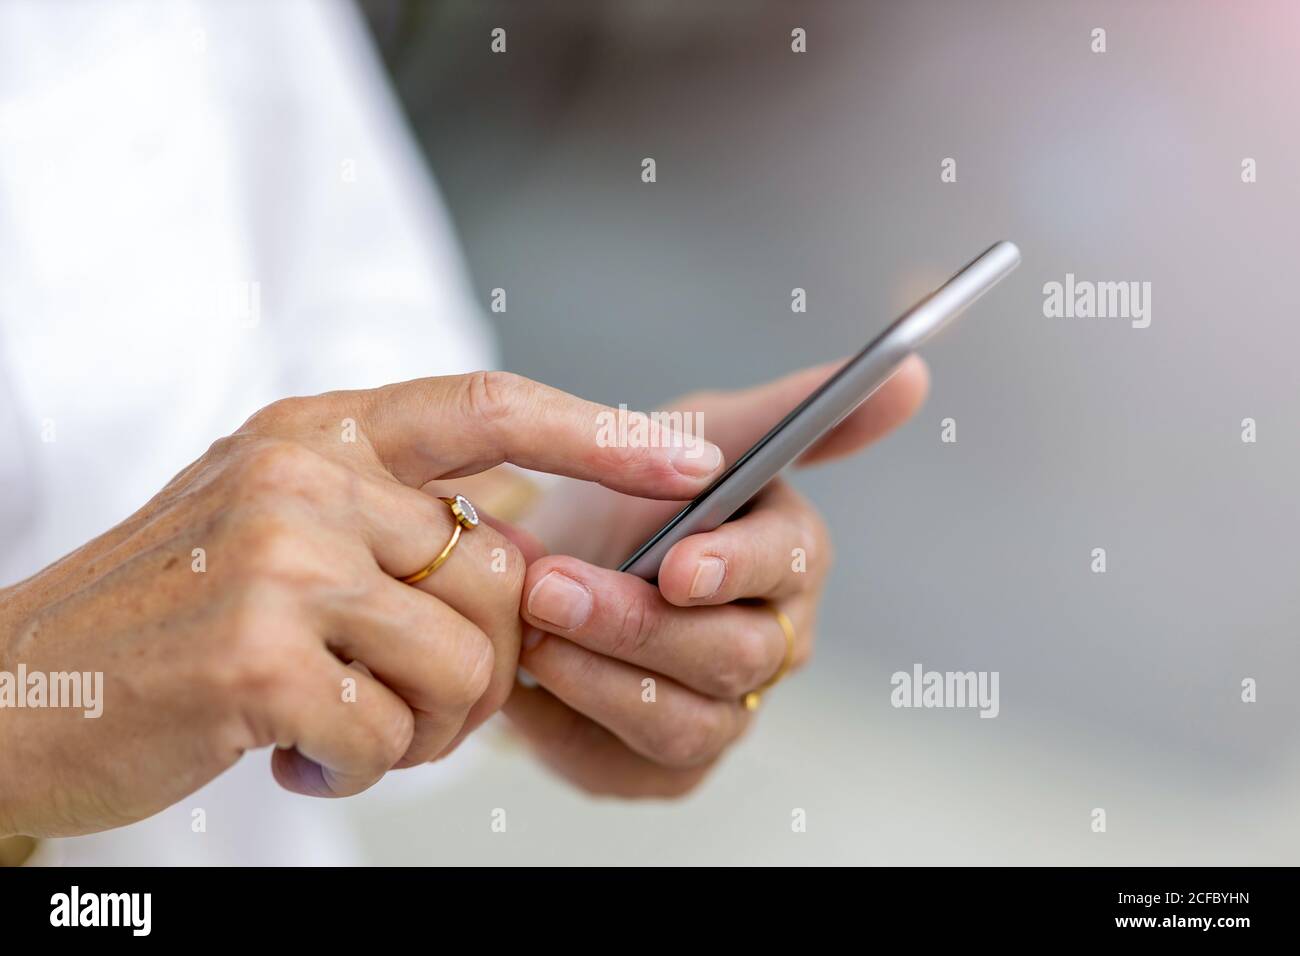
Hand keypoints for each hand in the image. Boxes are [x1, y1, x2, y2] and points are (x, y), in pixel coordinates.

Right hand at [0, 371, 724, 837]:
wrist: (16, 687)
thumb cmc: (167, 613)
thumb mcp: (278, 524)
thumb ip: (398, 522)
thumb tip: (532, 556)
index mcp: (318, 431)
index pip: (490, 406)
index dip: (600, 433)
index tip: (686, 462)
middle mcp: (304, 475)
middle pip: (501, 576)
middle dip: (486, 665)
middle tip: (409, 705)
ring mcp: (280, 560)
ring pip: (465, 665)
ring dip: (422, 729)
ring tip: (342, 729)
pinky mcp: (259, 658)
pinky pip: (391, 735)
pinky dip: (360, 770)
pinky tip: (296, 757)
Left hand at [505, 357, 928, 795]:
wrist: (551, 567)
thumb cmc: (635, 497)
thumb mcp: (700, 432)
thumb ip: (792, 410)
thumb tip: (914, 375)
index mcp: (790, 555)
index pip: (791, 563)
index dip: (736, 566)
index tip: (676, 565)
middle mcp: (772, 642)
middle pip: (735, 654)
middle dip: (638, 623)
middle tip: (551, 588)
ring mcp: (726, 711)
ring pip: (687, 722)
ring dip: (602, 677)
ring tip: (532, 633)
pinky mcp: (668, 766)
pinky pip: (632, 766)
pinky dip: (574, 726)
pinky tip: (528, 683)